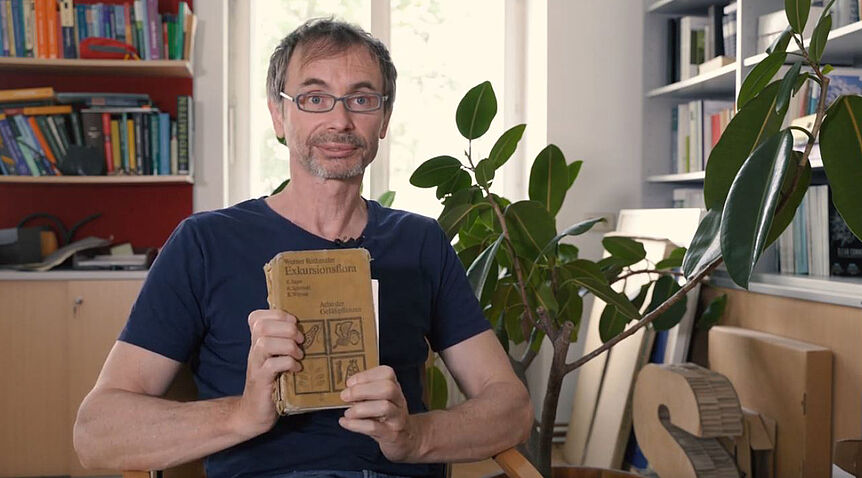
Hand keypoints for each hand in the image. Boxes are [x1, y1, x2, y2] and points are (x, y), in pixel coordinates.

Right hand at [230, 309, 303, 438]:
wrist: (254, 413)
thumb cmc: (272, 383)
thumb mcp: (277, 359)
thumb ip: (285, 343)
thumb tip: (309, 328)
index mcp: (258, 342)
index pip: (257, 317)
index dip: (277, 314)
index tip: (293, 323)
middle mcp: (254, 350)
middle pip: (261, 326)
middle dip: (286, 329)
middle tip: (300, 340)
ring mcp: (255, 365)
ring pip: (265, 343)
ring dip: (287, 346)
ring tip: (299, 355)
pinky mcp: (260, 380)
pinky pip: (272, 365)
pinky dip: (288, 364)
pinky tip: (296, 369)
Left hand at [338, 365, 420, 461]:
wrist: (407, 439)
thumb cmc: (387, 417)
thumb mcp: (381, 400)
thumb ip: (366, 393)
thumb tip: (347, 390)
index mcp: (395, 388)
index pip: (387, 373)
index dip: (366, 375)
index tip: (350, 382)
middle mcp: (399, 401)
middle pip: (387, 388)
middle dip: (362, 390)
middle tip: (345, 396)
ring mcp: (397, 418)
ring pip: (384, 407)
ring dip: (360, 408)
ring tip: (348, 412)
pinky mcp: (392, 435)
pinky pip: (374, 428)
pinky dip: (356, 424)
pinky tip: (345, 422)